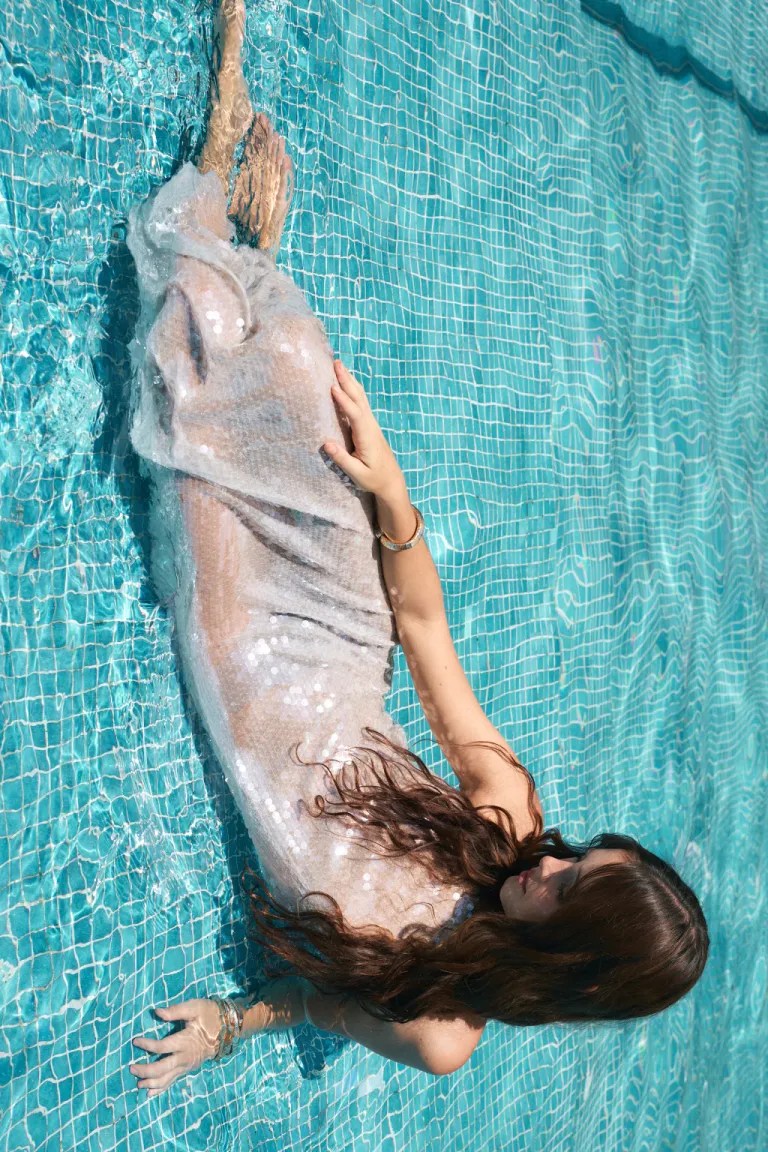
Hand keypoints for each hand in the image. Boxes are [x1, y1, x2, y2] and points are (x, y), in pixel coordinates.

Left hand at [128, 998, 220, 1098]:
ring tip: (137, 1083)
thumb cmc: (209, 1014)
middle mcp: (185, 1057)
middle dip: (145, 1071)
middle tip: (131, 1068)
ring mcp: (187, 1065)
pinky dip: (160, 1089)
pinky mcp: (188, 1069)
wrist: (227, 1029)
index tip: (135, 1041)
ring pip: (166, 1080)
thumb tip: (157, 1012)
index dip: (147, 1045)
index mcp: (185, 1041)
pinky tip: (150, 1093)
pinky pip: (173, 1081)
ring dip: (151, 1083)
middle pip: (161, 1069)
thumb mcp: (194, 1007)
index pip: (162, 1047)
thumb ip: (175, 1011)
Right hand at [323, 360, 405, 498]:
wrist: (392, 481)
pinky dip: (353, 389)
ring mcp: (372, 424)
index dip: (344, 400)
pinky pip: (361, 403)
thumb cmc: (374, 479)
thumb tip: (326, 443)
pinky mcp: (370, 425)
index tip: (332, 387)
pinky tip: (347, 382)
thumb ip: (343, 460)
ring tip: (340, 366)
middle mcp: (371, 426)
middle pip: (359, 399)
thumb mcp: (358, 475)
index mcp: (367, 437)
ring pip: (361, 397)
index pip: (355, 414)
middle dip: (347, 380)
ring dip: (350, 381)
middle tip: (336, 363)